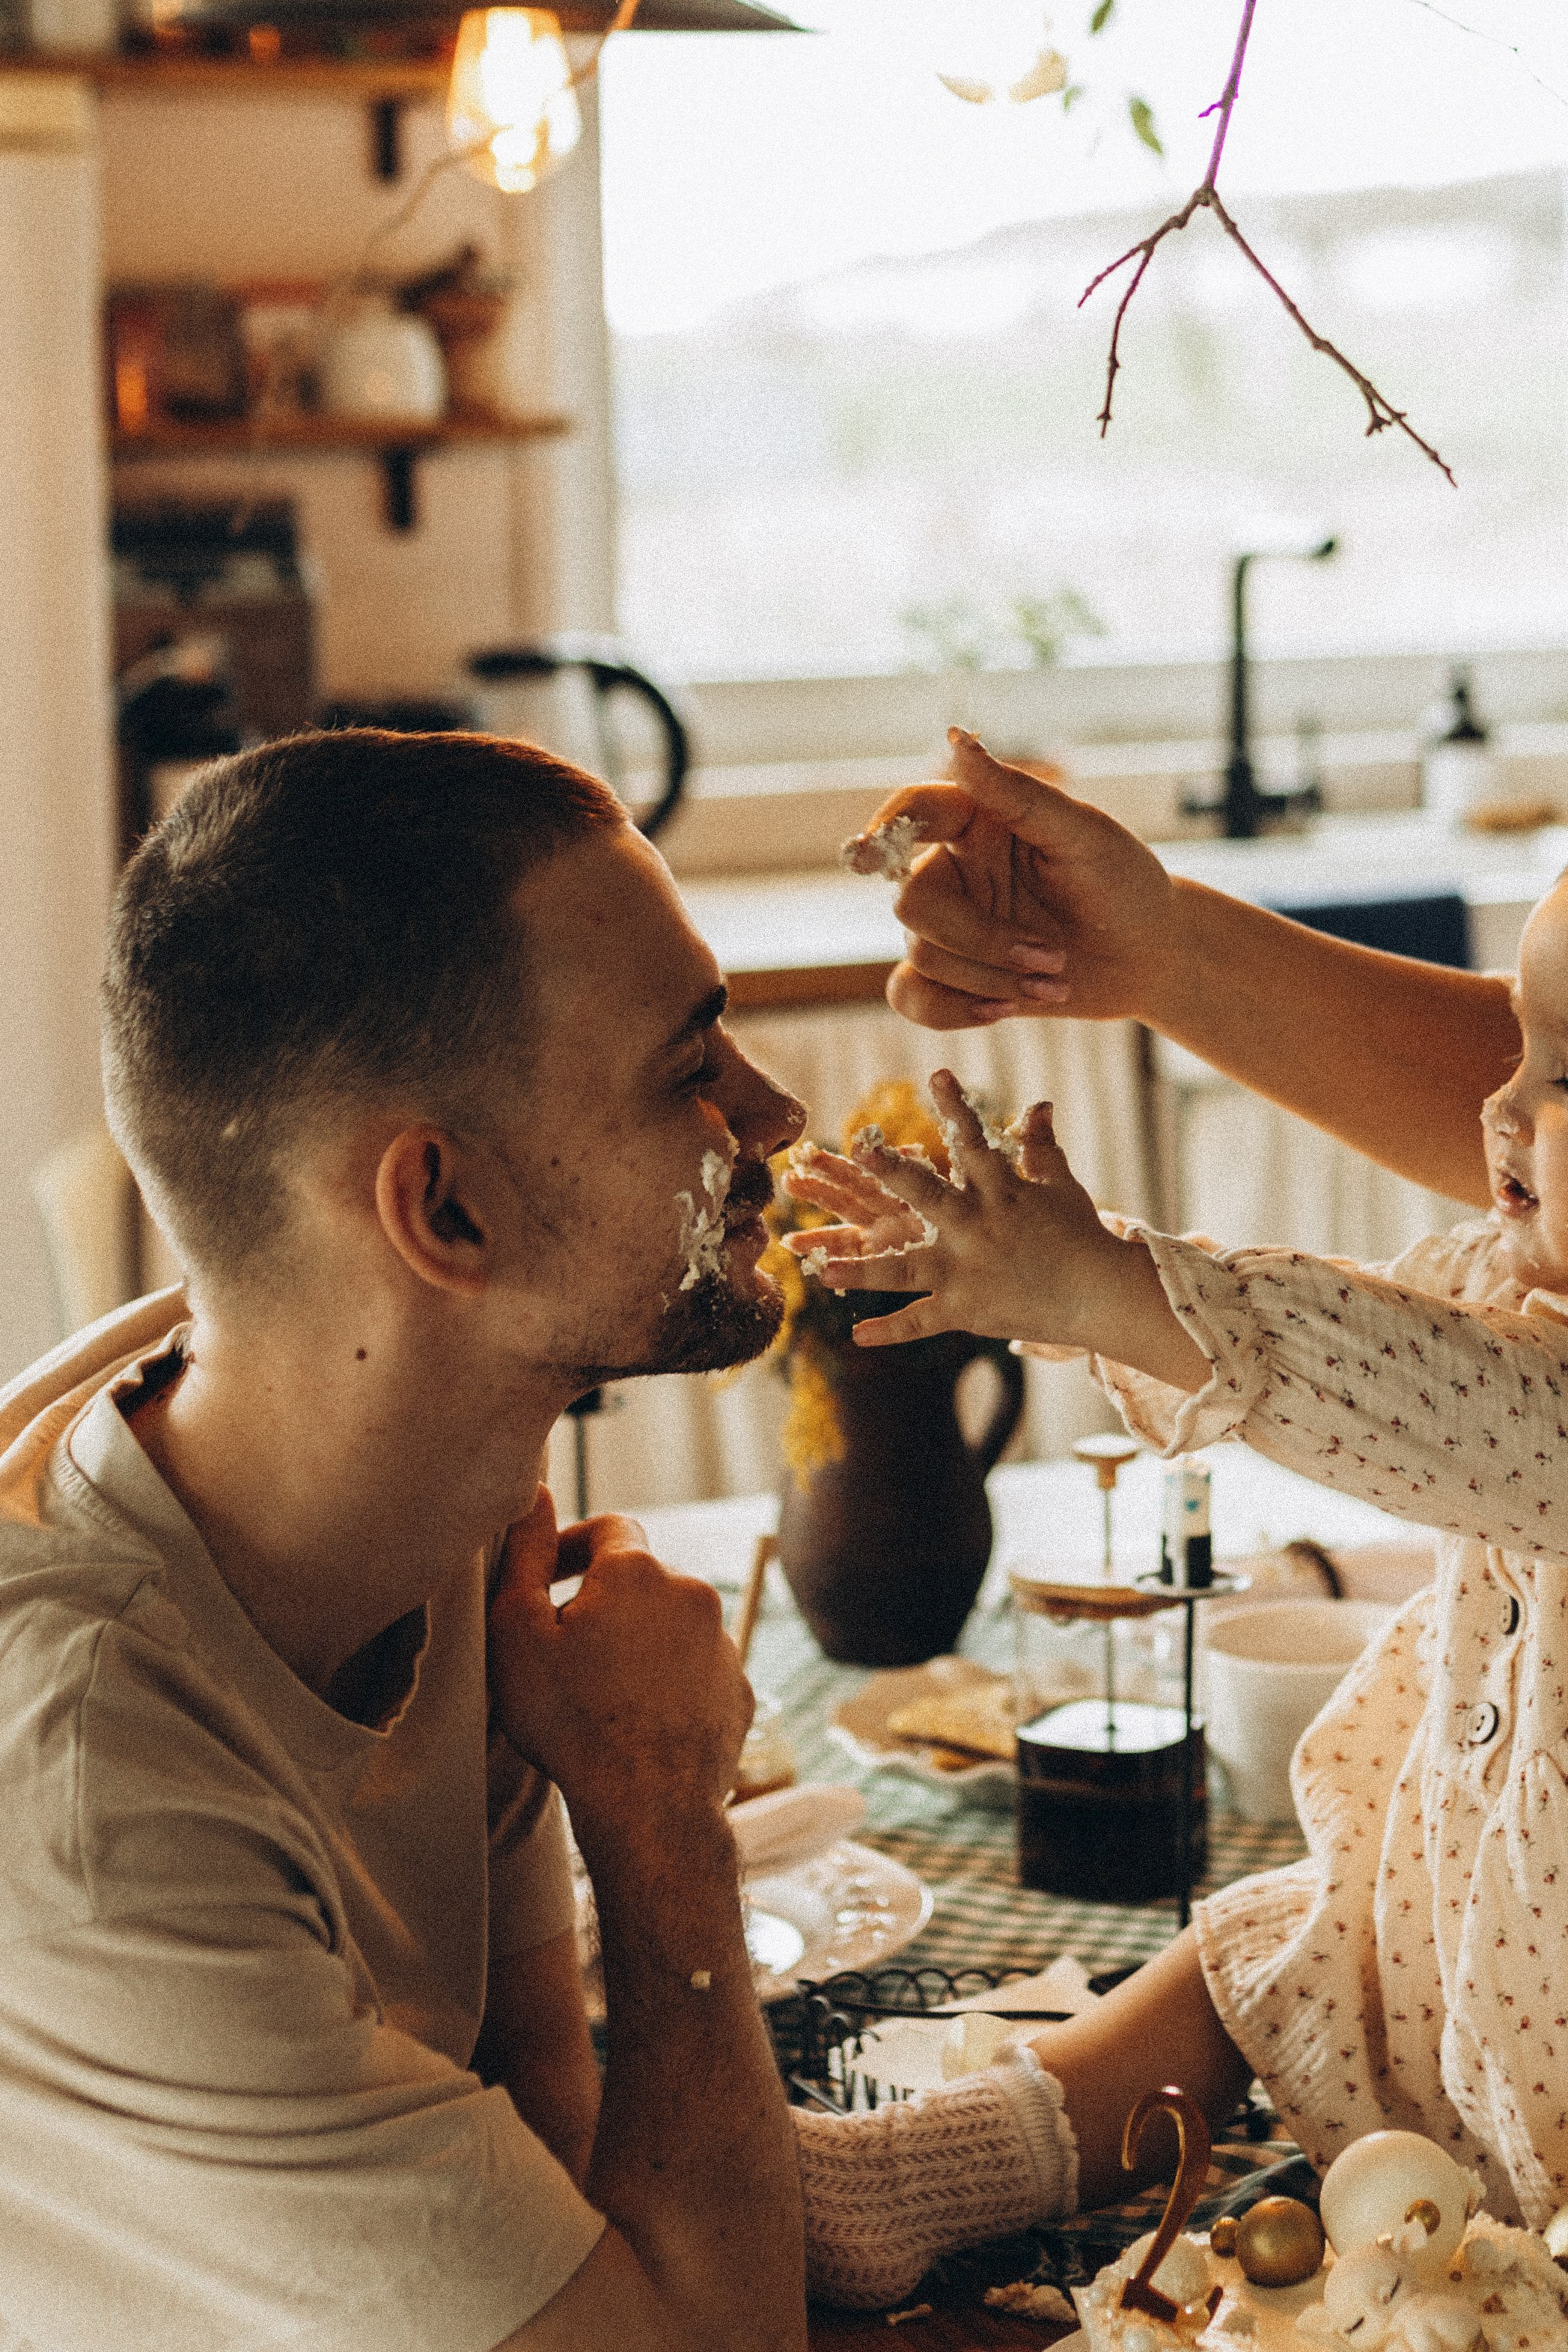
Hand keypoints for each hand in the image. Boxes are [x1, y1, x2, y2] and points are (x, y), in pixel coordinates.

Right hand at [488, 1489, 751, 1850]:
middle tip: (566, 1652)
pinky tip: (639, 1722)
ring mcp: (724, 1645)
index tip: (548, 1579)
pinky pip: (698, 1673)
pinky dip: (671, 1685)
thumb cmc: (571, 1720)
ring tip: (603, 1697)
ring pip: (673, 1628)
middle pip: (643, 1580)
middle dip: (606, 1603)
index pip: (610, 1527)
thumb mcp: (517, 1632)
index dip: (574, 1546)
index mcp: (638, 1571)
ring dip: (641, 1645)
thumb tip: (533, 1494)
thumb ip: (523, 1554)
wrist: (648, 1807)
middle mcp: (693, 1594)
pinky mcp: (740, 1693)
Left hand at [789, 1070, 1116, 1348]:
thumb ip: (1040, 1147)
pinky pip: (922, 1320)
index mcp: (1001, 1192)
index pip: (974, 1142)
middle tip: (860, 1150)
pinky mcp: (966, 1309)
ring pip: (906, 1268)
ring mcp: (967, 1271)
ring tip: (822, 1270)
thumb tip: (1039, 1104)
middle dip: (893, 1172)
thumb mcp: (1060, 1187)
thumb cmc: (1083, 1236)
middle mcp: (977, 1228)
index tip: (938, 1076)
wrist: (1101, 1296)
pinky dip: (890, 1331)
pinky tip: (857, 1336)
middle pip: (928, 1196)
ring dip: (863, 1270)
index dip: (957, 1108)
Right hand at [866, 731, 1180, 1030]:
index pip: (914, 811)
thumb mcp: (1083, 834)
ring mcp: (950, 925)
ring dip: (992, 978)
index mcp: (979, 821)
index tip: (866, 856)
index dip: (883, 828)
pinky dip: (950, 1011)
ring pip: (921, 955)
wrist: (1150, 958)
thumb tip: (956, 739)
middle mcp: (954, 869)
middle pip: (912, 903)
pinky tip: (1003, 1013)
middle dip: (980, 940)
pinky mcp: (954, 976)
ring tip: (1056, 979)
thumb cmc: (1124, 884)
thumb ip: (1017, 793)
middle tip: (1053, 955)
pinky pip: (910, 995)